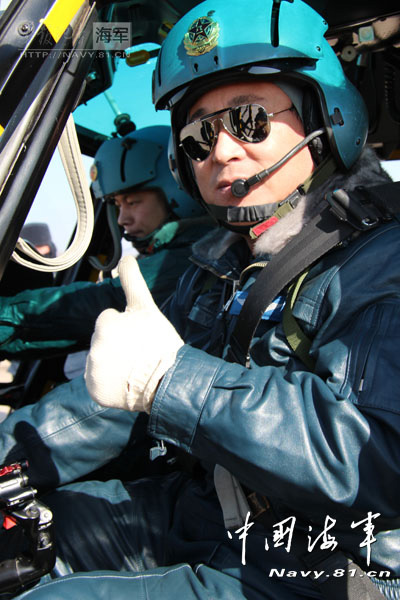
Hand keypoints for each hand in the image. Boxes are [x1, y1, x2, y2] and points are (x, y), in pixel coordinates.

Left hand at [84, 255, 183, 412]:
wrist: (169, 381)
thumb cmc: (160, 342)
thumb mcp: (146, 307)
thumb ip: (132, 281)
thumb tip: (126, 256)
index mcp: (105, 324)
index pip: (108, 320)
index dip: (125, 326)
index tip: (139, 336)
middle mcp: (94, 347)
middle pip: (102, 340)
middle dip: (117, 344)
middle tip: (138, 352)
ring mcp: (94, 371)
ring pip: (100, 360)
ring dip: (113, 362)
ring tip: (133, 368)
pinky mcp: (95, 391)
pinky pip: (97, 383)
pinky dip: (108, 383)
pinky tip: (125, 382)